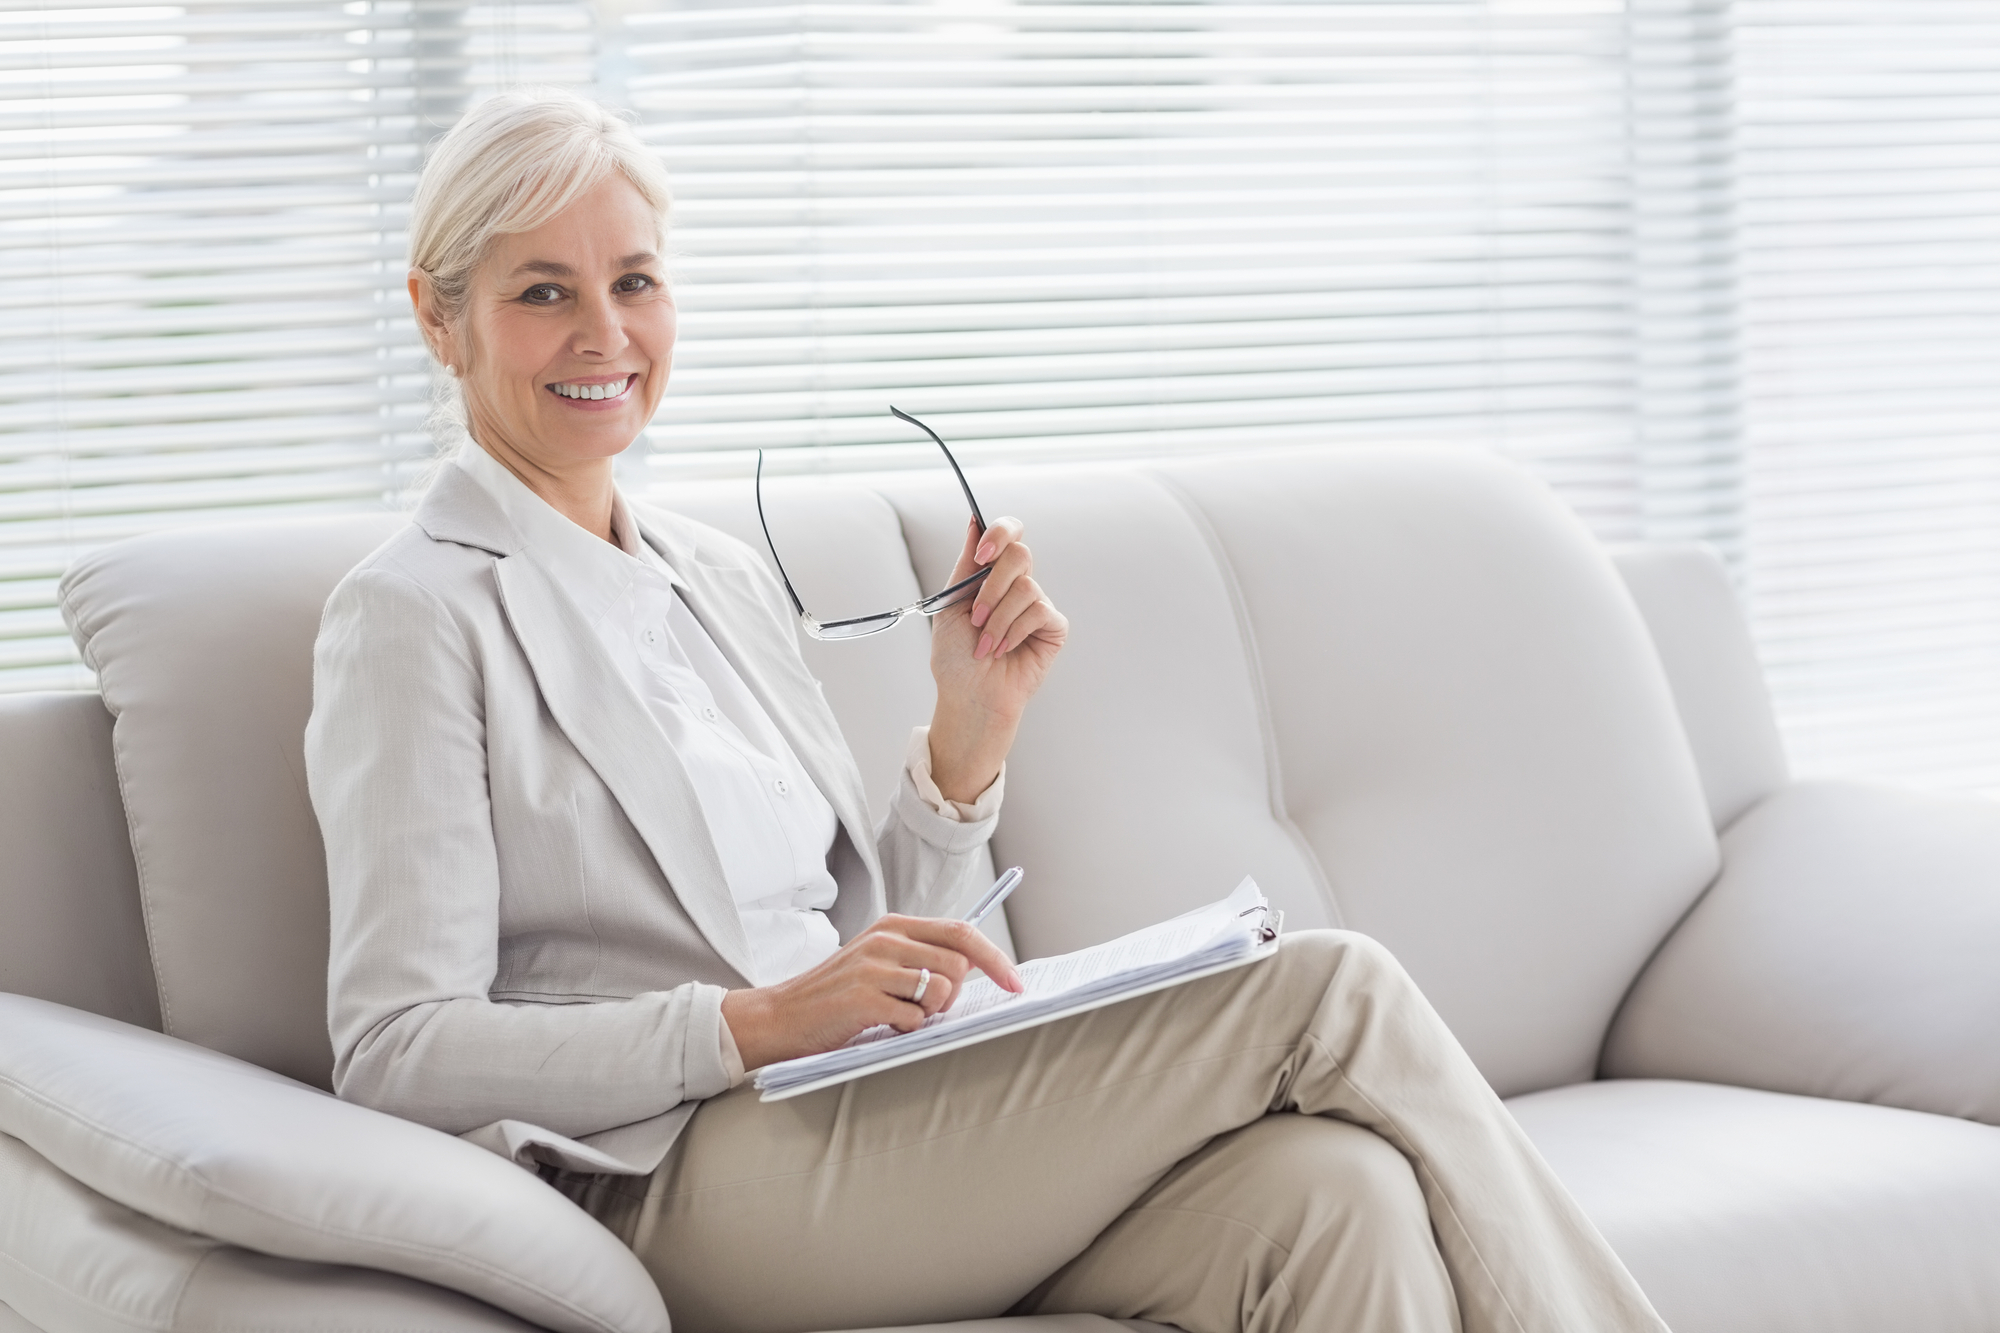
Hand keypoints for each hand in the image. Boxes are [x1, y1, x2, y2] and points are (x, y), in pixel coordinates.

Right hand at [720, 915, 1024, 1070]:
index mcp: (894, 926)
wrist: (781, 1016)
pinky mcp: (864, 997)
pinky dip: (904, 1029)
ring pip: (940, 992)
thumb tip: (977, 967)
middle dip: (951, 996)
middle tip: (920, 1008)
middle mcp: (886, 939)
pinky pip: (914, 1019)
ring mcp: (874, 967)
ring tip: (894, 1015)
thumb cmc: (836, 996)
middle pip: (958, 965)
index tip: (1015, 982)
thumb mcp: (878, 962)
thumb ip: (921, 957)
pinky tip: (879, 1024)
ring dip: (926, 1014)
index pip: (962, 932)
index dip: (995, 958)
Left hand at [928, 515, 1068, 802]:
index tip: (981, 556)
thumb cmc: (956, 656)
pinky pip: (1039, 611)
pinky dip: (1015, 631)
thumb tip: (974, 522)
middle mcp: (1017, 585)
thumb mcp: (950, 604)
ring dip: (998, 619)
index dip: (999, 534)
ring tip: (986, 644)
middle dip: (992, 587)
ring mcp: (1037, 605)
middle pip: (1020, 554)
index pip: (1009, 533)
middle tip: (976, 616)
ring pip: (1027, 587)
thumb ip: (965, 564)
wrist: (969, 695)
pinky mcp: (1052, 627)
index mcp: (992, 574)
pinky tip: (1004, 650)